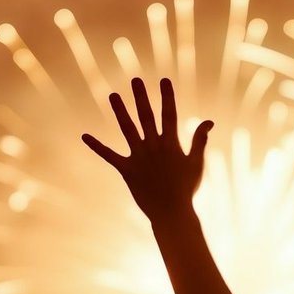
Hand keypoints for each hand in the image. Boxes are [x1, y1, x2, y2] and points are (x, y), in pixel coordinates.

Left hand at [83, 77, 213, 220]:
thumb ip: (200, 140)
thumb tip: (209, 121)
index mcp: (171, 144)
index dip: (167, 96)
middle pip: (146, 116)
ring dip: (120, 111)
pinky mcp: (126, 170)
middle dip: (141, 97)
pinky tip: (84, 136)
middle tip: (135, 80)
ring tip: (113, 95)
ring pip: (127, 129)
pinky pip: (109, 156)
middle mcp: (153, 146)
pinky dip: (97, 146)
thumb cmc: (186, 189)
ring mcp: (139, 157)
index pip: (169, 114)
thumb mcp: (196, 163)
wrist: (172, 212)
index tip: (164, 80)